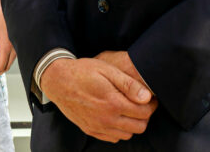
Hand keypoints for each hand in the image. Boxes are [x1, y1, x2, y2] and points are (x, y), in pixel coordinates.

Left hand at [0, 0, 15, 76]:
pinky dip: (7, 59)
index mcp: (7, 47)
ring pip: (11, 62)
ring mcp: (19, 45)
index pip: (0, 67)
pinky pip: (14, 55)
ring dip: (2, 65)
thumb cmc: (0, 16)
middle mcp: (16, 48)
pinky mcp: (20, 41)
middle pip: (6, 67)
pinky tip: (0, 56)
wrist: (13, 4)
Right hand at [40, 57, 156, 141]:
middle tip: (142, 104)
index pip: (144, 112)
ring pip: (127, 134)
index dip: (151, 105)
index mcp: (113, 103)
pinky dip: (119, 130)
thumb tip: (147, 97)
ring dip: (132, 124)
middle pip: (139, 127)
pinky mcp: (90, 130)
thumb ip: (128, 84)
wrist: (58, 81)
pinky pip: (113, 138)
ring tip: (129, 109)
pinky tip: (116, 117)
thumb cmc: (82, 71)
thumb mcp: (107, 70)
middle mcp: (106, 119)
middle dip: (145, 116)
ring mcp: (98, 126)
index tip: (150, 98)